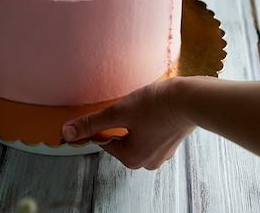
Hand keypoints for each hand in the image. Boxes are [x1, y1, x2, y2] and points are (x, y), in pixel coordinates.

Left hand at [61, 77, 195, 169]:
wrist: (192, 98)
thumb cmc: (158, 105)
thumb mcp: (119, 112)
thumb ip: (92, 123)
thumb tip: (67, 133)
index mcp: (132, 159)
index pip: (104, 141)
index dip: (103, 123)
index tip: (112, 109)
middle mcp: (147, 162)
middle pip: (120, 138)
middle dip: (122, 120)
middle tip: (131, 105)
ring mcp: (162, 153)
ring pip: (136, 134)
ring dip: (135, 119)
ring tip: (145, 105)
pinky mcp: (171, 141)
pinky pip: (150, 131)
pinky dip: (148, 120)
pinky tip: (154, 108)